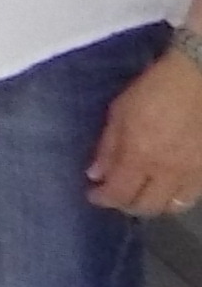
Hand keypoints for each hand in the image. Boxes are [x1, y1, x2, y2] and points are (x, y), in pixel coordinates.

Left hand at [86, 40, 201, 217]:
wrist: (197, 79)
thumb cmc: (153, 90)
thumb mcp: (119, 112)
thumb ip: (107, 147)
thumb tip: (95, 174)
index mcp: (140, 157)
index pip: (119, 194)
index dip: (103, 199)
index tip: (94, 194)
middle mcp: (168, 172)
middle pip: (147, 207)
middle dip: (127, 205)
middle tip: (117, 194)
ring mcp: (194, 173)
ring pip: (174, 206)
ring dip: (155, 203)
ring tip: (143, 192)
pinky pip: (194, 194)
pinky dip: (177, 195)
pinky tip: (169, 184)